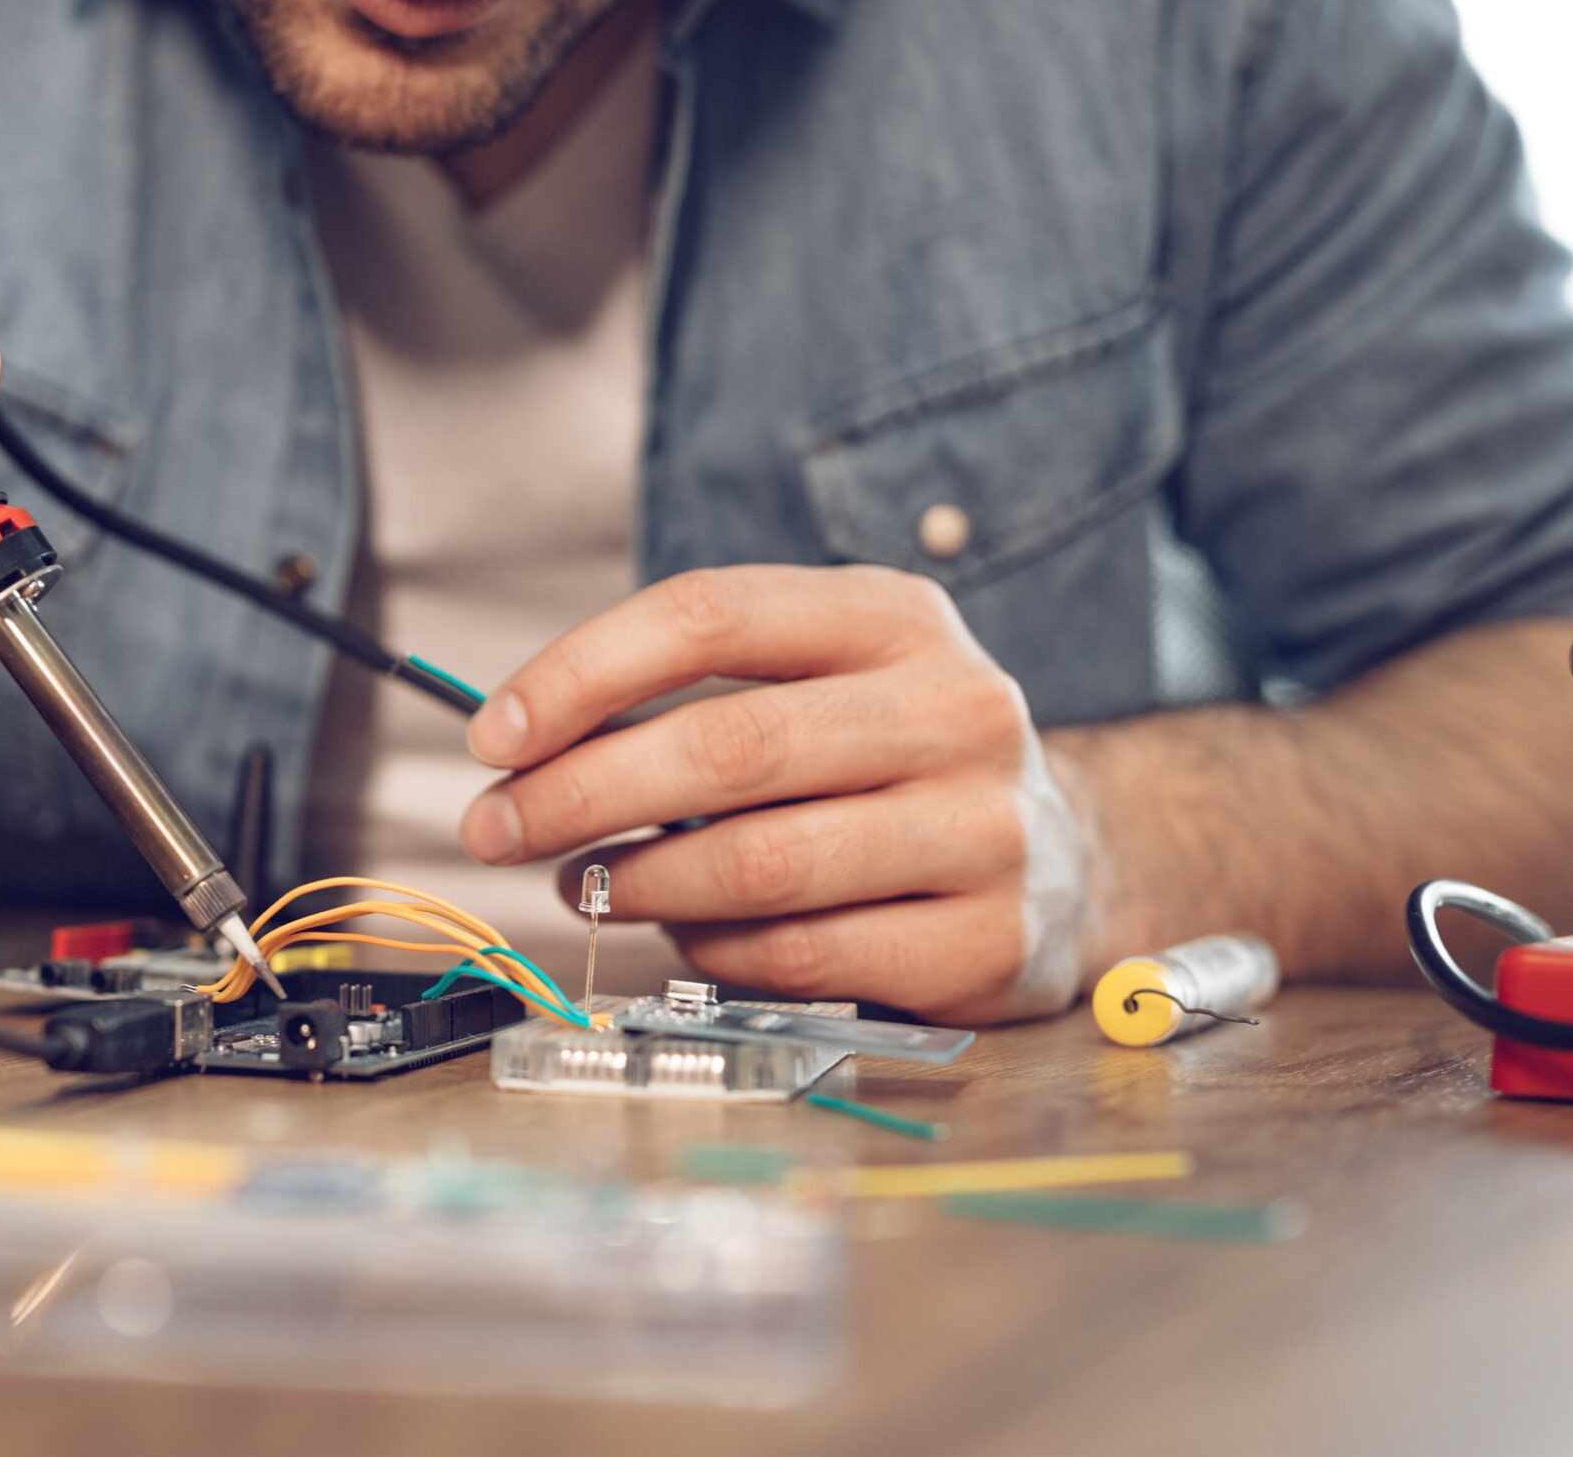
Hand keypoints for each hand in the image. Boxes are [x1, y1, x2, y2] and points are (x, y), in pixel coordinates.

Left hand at [457, 565, 1098, 1022]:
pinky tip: (684, 938)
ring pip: (760, 863)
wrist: (1076, 855)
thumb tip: (522, 748)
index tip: (496, 734)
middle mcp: (955, 709)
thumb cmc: (892, 761)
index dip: (582, 673)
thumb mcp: (824, 680)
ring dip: (638, 882)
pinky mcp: (988, 942)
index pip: (709, 615)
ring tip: (582, 885)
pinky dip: (715, 955)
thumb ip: (694, 693)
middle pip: (726, 745)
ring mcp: (984, 830)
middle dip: (579, 792)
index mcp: (895, 617)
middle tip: (497, 827)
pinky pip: (804, 956)